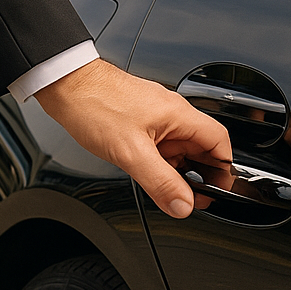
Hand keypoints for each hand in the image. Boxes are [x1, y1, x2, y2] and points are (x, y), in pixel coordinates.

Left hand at [34, 58, 231, 218]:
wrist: (66, 85)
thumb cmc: (96, 104)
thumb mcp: (131, 152)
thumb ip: (160, 182)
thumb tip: (183, 204)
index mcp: (179, 115)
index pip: (220, 141)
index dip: (224, 168)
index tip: (218, 191)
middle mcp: (172, 114)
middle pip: (201, 147)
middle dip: (201, 174)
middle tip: (193, 199)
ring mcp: (156, 117)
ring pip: (179, 149)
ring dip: (178, 171)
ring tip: (171, 193)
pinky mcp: (140, 122)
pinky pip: (161, 146)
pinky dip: (161, 164)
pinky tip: (150, 177)